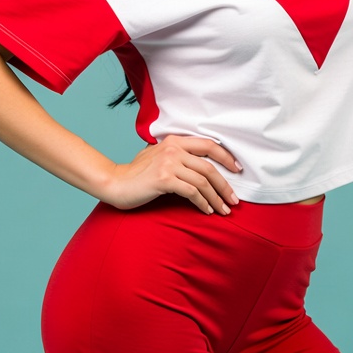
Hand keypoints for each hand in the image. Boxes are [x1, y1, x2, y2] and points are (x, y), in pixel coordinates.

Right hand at [101, 135, 242, 214]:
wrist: (115, 183)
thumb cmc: (137, 173)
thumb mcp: (158, 155)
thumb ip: (177, 155)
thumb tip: (201, 166)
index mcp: (174, 140)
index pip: (209, 145)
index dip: (226, 157)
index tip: (238, 169)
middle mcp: (173, 148)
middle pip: (209, 167)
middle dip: (225, 185)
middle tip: (234, 199)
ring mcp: (169, 163)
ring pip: (203, 181)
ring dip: (216, 198)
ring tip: (224, 210)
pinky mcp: (164, 179)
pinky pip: (192, 192)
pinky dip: (203, 203)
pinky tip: (207, 211)